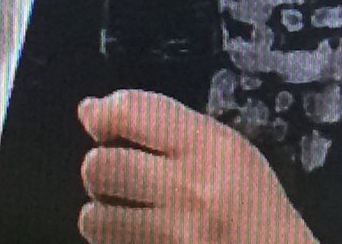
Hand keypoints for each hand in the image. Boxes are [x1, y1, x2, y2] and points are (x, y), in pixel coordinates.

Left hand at [77, 89, 317, 243]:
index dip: (104, 114)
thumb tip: (90, 110)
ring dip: (102, 212)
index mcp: (206, 147)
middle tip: (117, 171)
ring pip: (93, 217)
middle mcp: (186, 190)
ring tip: (128, 209)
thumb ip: (164, 124)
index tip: (101, 120)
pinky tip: (139, 233)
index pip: (130, 113)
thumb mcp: (226, 147)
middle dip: (100, 167)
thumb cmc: (252, 204)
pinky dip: (114, 240)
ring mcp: (172, 235)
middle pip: (101, 166)